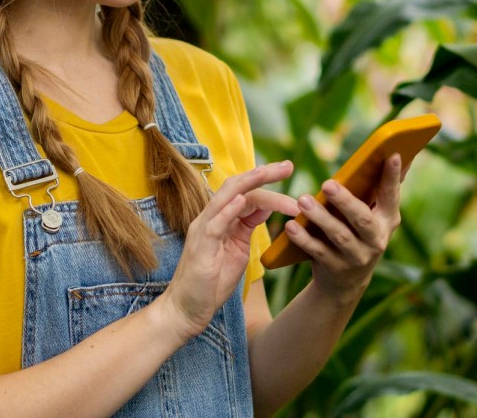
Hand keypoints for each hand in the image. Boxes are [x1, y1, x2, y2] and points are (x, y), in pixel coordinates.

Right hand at [157, 161, 298, 340]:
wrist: (186, 310)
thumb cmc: (211, 283)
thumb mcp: (238, 249)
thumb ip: (248, 227)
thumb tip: (267, 206)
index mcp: (221, 219)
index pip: (245, 192)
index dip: (267, 181)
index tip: (289, 171)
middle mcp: (210, 218)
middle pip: (237, 186)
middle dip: (263, 174)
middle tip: (289, 166)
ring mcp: (203, 229)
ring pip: (226, 197)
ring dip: (249, 184)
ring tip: (269, 172)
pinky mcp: (200, 246)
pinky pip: (214, 223)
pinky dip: (229, 210)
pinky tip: (244, 200)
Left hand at [284, 154, 401, 300]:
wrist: (346, 281)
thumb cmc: (357, 233)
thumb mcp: (371, 215)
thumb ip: (376, 190)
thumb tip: (391, 155)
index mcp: (387, 220)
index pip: (391, 195)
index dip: (392, 176)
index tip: (391, 154)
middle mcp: (376, 239)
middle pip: (362, 218)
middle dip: (345, 201)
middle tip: (327, 184)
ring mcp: (357, 257)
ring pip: (339, 235)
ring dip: (320, 217)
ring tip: (303, 200)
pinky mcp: (336, 268)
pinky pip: (318, 252)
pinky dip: (304, 239)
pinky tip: (291, 226)